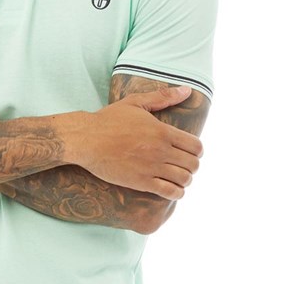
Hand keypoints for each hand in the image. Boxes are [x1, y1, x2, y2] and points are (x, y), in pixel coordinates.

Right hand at [78, 86, 202, 199]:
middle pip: (193, 164)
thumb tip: (187, 90)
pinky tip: (172, 189)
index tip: (190, 151)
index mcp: (162, 131)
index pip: (196, 146)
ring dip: (185, 179)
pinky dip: (176, 193)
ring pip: (184, 179)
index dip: (197, 150)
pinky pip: (170, 192)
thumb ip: (163, 97)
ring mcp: (151, 168)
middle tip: (183, 164)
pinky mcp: (141, 182)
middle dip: (192, 165)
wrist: (86, 139)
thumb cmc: (108, 120)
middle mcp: (161, 150)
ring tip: (178, 177)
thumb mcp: (136, 102)